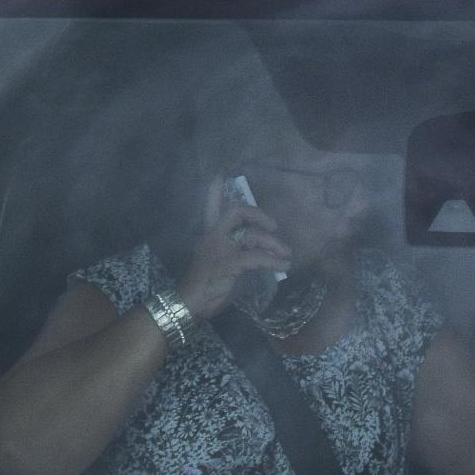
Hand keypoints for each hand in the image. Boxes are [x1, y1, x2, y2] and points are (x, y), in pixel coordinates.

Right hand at [174, 190, 293, 321]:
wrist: (188, 303)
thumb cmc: (206, 285)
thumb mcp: (221, 262)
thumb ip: (237, 251)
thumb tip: (262, 251)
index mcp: (210, 234)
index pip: (211, 205)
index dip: (216, 188)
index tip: (222, 171)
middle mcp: (213, 236)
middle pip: (236, 210)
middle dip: (258, 213)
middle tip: (274, 225)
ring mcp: (220, 248)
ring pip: (251, 234)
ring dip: (273, 243)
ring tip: (286, 253)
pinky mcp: (228, 263)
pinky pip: (256, 257)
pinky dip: (274, 261)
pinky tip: (284, 266)